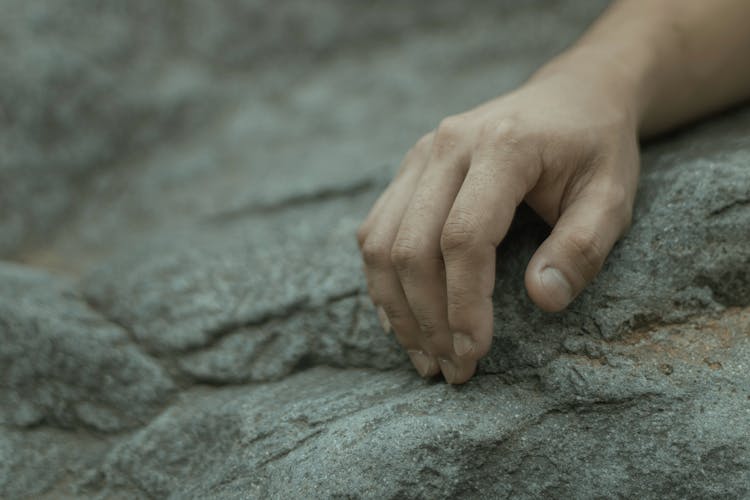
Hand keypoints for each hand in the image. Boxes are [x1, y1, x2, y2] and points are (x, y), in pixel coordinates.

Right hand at [357, 63, 639, 383]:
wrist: (572, 95)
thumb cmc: (595, 148)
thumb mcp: (613, 196)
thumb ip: (582, 248)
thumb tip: (541, 301)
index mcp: (502, 146)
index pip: (464, 239)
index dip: (463, 305)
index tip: (474, 355)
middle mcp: (447, 145)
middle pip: (411, 246)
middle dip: (426, 319)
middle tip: (451, 370)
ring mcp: (421, 155)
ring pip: (380, 242)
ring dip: (396, 308)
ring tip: (424, 356)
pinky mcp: (410, 170)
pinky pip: (375, 229)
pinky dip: (382, 280)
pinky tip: (401, 318)